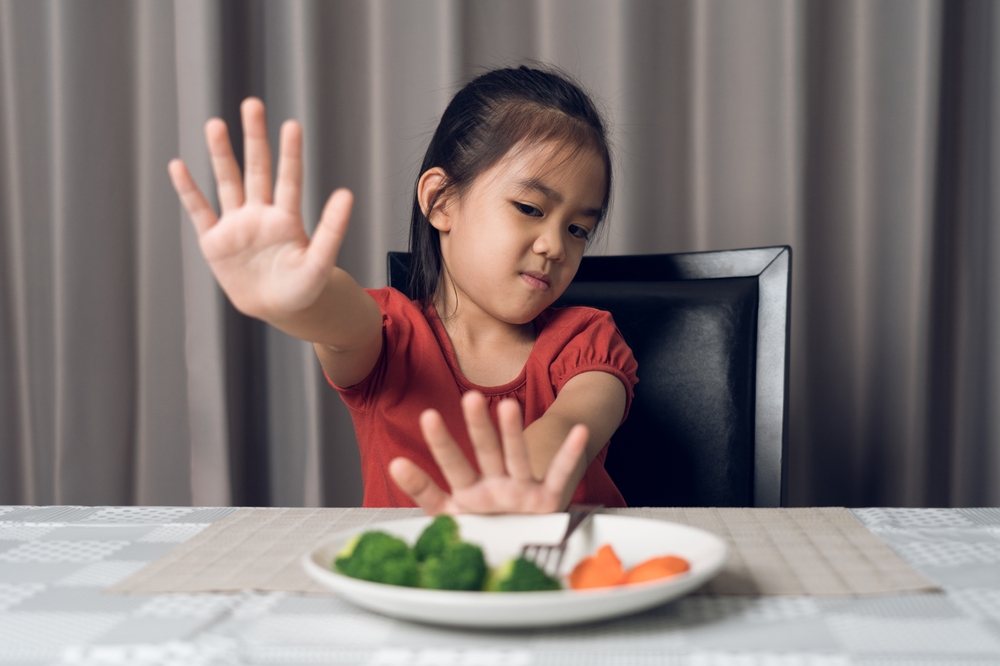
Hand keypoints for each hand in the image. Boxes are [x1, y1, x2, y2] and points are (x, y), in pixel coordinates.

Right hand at [168, 98, 352, 320]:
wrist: (276, 308)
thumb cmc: (303, 288)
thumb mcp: (320, 263)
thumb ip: (331, 230)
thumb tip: (347, 194)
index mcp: (287, 218)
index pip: (289, 179)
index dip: (290, 153)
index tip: (292, 125)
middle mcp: (261, 214)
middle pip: (257, 169)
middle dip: (255, 138)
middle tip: (252, 104)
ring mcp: (237, 224)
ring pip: (228, 182)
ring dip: (221, 154)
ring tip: (216, 124)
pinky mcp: (215, 241)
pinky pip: (200, 210)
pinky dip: (189, 190)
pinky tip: (178, 166)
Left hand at [388, 391, 588, 513]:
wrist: (521, 540)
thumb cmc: (482, 526)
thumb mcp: (450, 517)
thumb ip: (425, 494)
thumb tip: (394, 463)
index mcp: (467, 494)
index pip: (449, 468)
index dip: (437, 450)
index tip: (420, 428)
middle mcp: (493, 487)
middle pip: (484, 453)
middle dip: (477, 428)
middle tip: (470, 398)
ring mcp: (520, 491)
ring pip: (516, 457)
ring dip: (513, 433)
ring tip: (508, 407)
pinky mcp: (547, 501)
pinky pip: (559, 476)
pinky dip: (569, 455)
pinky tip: (577, 432)